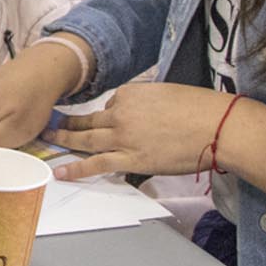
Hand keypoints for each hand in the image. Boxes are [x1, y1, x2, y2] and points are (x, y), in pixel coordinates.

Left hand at [47, 85, 265, 185]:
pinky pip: (96, 164)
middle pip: (89, 121)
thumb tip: (140, 116)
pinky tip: (60, 172)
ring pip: (85, 140)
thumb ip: (146, 102)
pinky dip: (76, 168)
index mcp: (130, 93)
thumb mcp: (167, 94)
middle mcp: (120, 113)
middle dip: (67, 124)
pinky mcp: (130, 159)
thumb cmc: (201, 110)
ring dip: (63, 141)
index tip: (110, 121)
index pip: (110, 105)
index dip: (110, 115)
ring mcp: (123, 137)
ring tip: (47, 142)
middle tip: (49, 125)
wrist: (218, 127)